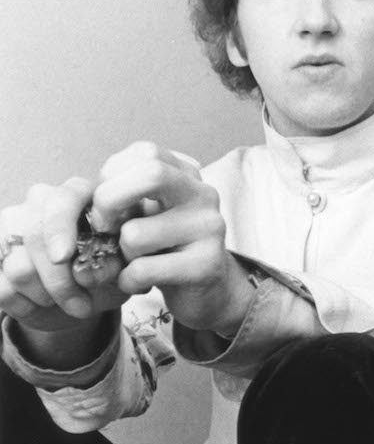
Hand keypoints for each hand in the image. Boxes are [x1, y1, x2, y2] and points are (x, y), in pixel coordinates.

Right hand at [1, 178, 129, 335]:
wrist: (81, 297)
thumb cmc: (109, 273)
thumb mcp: (124, 268)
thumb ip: (116, 263)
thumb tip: (95, 268)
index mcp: (82, 193)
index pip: (63, 199)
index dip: (60, 228)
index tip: (63, 258)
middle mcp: (42, 202)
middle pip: (36, 236)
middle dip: (60, 280)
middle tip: (83, 305)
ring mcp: (11, 225)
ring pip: (19, 267)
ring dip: (47, 296)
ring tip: (69, 302)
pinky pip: (3, 288)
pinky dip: (25, 306)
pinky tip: (43, 305)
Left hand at [89, 142, 250, 333]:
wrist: (206, 290)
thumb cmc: (164, 247)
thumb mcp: (146, 210)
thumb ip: (125, 192)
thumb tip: (92, 193)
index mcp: (187, 175)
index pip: (145, 152)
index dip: (113, 175)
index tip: (106, 202)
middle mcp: (204, 195)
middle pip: (151, 173)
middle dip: (109, 200)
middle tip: (104, 227)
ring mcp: (210, 228)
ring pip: (135, 234)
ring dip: (121, 254)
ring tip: (135, 261)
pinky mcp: (207, 265)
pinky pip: (143, 270)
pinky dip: (128, 281)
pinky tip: (140, 283)